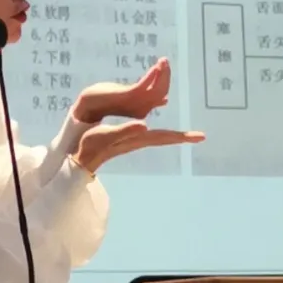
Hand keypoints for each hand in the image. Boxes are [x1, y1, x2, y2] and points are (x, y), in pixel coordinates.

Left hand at [73, 58, 170, 123]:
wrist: (88, 105)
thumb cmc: (106, 100)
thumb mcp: (129, 98)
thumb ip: (145, 97)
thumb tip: (165, 100)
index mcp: (142, 110)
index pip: (160, 95)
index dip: (165, 82)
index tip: (164, 67)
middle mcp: (142, 109)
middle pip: (161, 91)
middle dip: (165, 76)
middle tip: (165, 61)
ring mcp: (136, 104)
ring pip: (157, 89)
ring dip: (162, 73)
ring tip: (163, 60)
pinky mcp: (128, 96)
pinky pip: (145, 85)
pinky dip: (153, 75)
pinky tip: (156, 66)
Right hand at [73, 120, 204, 172]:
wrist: (81, 158)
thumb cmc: (91, 147)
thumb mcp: (107, 135)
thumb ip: (126, 130)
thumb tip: (145, 125)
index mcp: (138, 137)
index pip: (164, 136)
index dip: (181, 136)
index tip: (201, 137)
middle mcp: (139, 139)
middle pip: (165, 137)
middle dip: (181, 136)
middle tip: (199, 136)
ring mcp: (134, 140)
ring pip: (159, 136)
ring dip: (172, 134)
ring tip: (186, 134)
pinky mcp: (127, 139)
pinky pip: (149, 134)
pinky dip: (159, 130)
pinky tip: (157, 125)